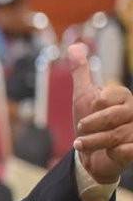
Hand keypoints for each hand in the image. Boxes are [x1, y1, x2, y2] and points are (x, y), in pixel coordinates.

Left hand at [71, 43, 132, 183]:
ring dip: (91, 142)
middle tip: (81, 130)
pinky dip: (111, 153)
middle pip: (110, 117)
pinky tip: (109, 153)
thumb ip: (81, 72)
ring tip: (82, 143)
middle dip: (89, 125)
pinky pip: (125, 150)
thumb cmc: (89, 123)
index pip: (104, 98)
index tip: (86, 113)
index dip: (91, 108)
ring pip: (113, 136)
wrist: (90, 154)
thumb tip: (75, 46)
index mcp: (123, 97)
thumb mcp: (83, 95)